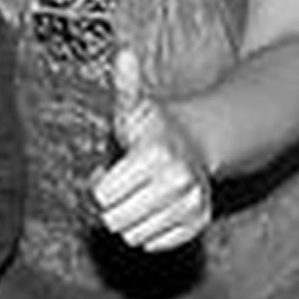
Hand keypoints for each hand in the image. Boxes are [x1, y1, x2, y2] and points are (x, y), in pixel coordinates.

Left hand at [91, 48, 212, 251]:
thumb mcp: (133, 106)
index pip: (102, 196)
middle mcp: (177, 182)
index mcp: (154, 155)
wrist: (198, 143)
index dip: (100, 184)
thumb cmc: (152, 127)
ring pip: (134, 235)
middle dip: (112, 205)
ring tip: (140, 194)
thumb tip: (123, 53)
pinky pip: (156, 244)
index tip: (109, 171)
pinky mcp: (198, 223)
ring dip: (129, 218)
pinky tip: (154, 208)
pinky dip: (149, 231)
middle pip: (115, 220)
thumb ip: (125, 84)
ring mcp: (190, 204)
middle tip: (124, 185)